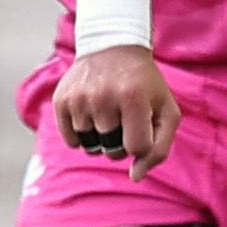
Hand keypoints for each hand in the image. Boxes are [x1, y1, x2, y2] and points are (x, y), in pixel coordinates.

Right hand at [51, 45, 179, 173]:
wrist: (112, 48)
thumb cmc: (146, 86)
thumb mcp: (166, 110)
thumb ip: (160, 147)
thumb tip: (135, 177)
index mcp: (133, 98)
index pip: (137, 147)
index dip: (142, 144)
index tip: (143, 128)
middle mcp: (103, 98)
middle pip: (112, 150)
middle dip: (123, 143)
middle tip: (126, 120)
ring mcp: (79, 100)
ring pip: (91, 147)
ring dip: (102, 139)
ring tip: (110, 115)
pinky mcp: (61, 101)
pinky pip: (71, 141)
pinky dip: (83, 137)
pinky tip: (93, 116)